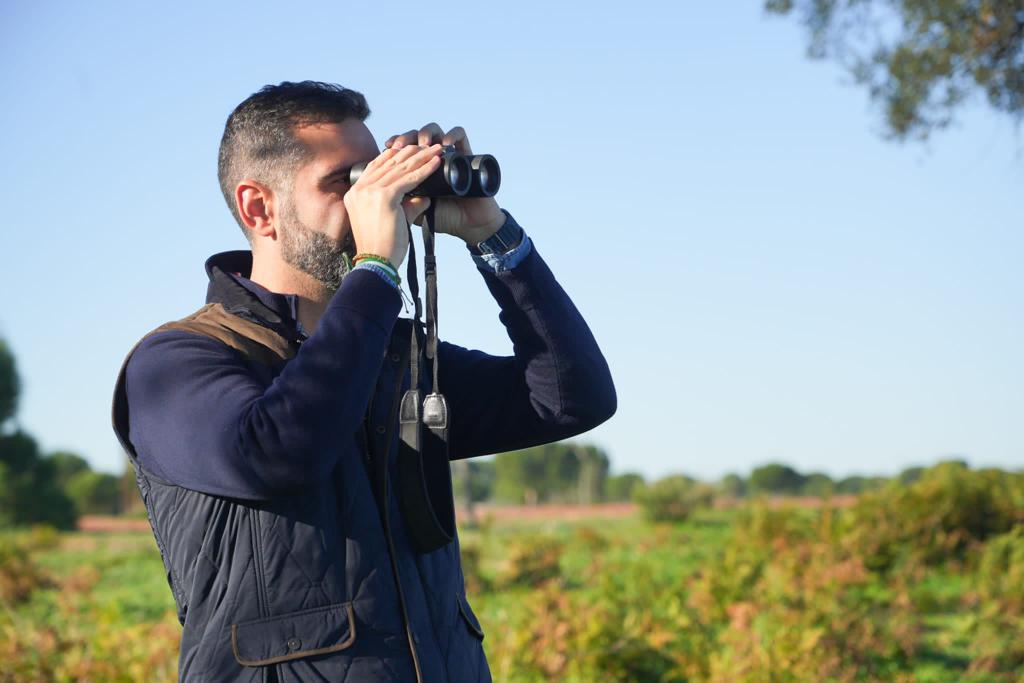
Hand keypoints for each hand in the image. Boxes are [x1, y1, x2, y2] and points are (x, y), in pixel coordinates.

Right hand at [342, 144, 442, 265]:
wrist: (377, 263)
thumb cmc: (384, 247)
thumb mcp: (391, 219)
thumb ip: (406, 205)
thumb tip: (424, 196)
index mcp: (355, 193)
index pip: (376, 166)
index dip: (395, 155)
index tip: (411, 149)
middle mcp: (359, 189)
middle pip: (389, 163)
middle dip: (411, 151)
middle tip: (429, 144)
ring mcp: (370, 191)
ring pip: (401, 168)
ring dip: (422, 156)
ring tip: (438, 149)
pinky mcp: (384, 196)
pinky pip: (409, 179)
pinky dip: (425, 170)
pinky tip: (436, 163)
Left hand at [386, 123, 505, 244]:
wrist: (470, 226)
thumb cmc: (444, 219)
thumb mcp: (414, 211)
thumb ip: (399, 201)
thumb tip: (381, 188)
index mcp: (420, 167)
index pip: (403, 148)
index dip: (393, 147)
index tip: (384, 148)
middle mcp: (434, 157)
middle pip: (416, 136)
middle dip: (406, 139)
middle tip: (399, 144)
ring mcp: (450, 154)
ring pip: (435, 130)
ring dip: (426, 133)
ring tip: (421, 144)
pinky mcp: (468, 155)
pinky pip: (460, 135)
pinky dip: (453, 135)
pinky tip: (445, 144)